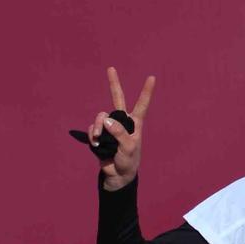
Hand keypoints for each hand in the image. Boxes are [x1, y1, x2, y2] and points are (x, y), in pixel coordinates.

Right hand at [88, 68, 154, 191]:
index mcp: (135, 124)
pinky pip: (93, 128)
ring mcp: (110, 127)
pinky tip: (95, 143)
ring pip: (101, 117)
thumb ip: (119, 133)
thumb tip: (106, 120)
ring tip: (98, 138)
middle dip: (114, 84)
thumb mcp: (128, 147)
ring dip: (97, 127)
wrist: (117, 175)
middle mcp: (122, 122)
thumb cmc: (128, 161)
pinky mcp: (100, 134)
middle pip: (118, 98)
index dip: (146, 91)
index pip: (142, 104)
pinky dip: (92, 135)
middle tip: (111, 68)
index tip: (152, 77)